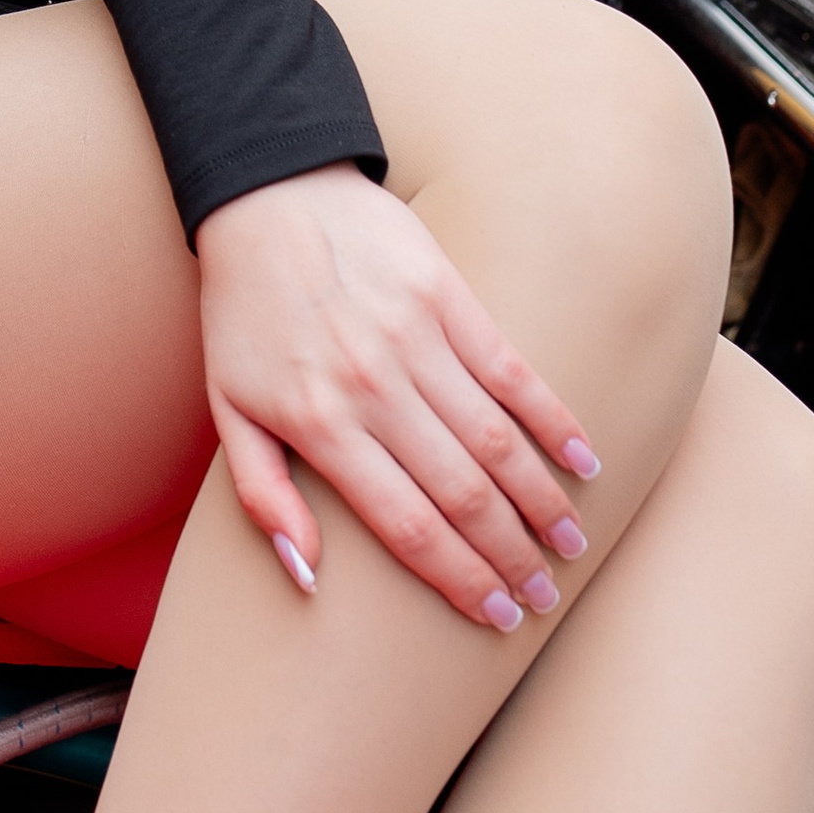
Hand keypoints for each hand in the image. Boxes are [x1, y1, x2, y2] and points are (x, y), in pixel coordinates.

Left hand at [195, 162, 600, 630]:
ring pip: (496, 441)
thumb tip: (308, 575)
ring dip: (541, 501)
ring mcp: (414, 338)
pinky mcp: (446, 294)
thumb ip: (263, 495)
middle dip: (511, 558)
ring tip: (570, 545)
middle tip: (544, 597)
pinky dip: (553, 418)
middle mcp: (373, 388)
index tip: (498, 619)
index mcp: (321, 425)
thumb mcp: (228, 406)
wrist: (264, 193)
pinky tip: (585, 461)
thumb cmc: (244, 311)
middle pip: (462, 495)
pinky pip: (511, 369)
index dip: (461, 582)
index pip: (409, 528)